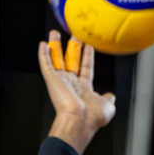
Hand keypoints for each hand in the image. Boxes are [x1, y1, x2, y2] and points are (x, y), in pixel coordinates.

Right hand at [39, 31, 116, 154]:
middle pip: (71, 61)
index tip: (88, 45)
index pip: (85, 68)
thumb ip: (108, 98)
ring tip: (55, 33)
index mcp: (84, 89)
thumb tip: (110, 95)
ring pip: (57, 59)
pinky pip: (46, 64)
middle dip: (73, 47)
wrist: (79, 121)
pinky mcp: (52, 80)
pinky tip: (42, 44)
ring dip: (56, 46)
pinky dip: (43, 54)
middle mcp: (71, 84)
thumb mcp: (107, 106)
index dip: (87, 56)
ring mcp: (61, 82)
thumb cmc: (93, 117)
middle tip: (75, 35)